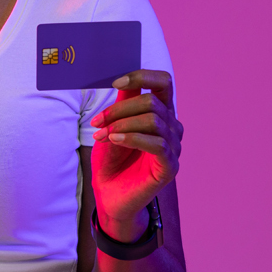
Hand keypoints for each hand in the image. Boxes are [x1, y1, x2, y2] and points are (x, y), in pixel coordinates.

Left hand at [88, 69, 181, 240]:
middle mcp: (172, 126)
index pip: (163, 82)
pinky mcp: (170, 166)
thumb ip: (122, 103)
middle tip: (97, 122)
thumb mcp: (113, 125)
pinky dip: (132, 138)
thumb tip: (122, 78)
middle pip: (152, 102)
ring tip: (102, 135)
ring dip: (122, 124)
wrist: (109, 194)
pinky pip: (157, 143)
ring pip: (153, 120)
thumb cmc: (112, 158)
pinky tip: (115, 140)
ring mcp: (174, 146)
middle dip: (120, 109)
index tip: (116, 83)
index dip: (141, 77)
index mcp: (161, 112)